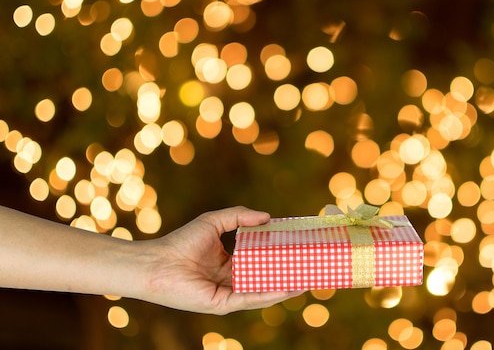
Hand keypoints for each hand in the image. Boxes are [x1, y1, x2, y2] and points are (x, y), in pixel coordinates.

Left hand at [140, 206, 301, 314]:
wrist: (157, 262)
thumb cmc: (181, 242)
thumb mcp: (215, 222)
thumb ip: (240, 217)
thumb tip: (267, 216)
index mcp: (229, 264)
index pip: (259, 261)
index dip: (277, 255)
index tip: (297, 248)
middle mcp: (231, 281)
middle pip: (264, 278)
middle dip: (287, 275)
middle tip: (309, 267)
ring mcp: (228, 294)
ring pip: (262, 292)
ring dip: (284, 287)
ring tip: (306, 280)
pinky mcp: (223, 304)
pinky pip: (250, 299)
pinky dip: (269, 294)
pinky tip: (286, 287)